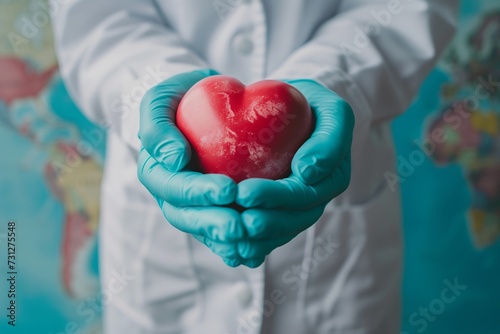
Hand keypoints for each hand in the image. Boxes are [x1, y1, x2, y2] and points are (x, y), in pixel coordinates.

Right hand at [137, 69, 245, 266]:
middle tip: (240, 227)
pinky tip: (256, 253)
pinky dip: (236, 245)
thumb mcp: (161, 100)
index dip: (198, 193)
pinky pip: (221, 234)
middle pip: (187, 217)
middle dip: (213, 224)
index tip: (228, 190)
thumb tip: (174, 160)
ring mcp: (192, 205)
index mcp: (156, 171)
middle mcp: (172, 194)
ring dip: (226, 241)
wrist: (199, 105)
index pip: (173, 187)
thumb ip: (158, 127)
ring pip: (204, 231)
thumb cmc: (179, 99)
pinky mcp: (212, 209)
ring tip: (251, 242)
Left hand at [235, 79, 354, 266]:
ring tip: (230, 238)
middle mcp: (317, 198)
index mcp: (332, 177)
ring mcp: (300, 207)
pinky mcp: (282, 210)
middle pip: (292, 219)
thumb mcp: (333, 112)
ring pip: (280, 232)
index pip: (303, 193)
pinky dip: (252, 245)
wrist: (296, 109)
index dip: (274, 197)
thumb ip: (329, 140)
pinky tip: (230, 250)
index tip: (244, 193)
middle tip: (234, 220)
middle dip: (263, 223)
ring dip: (257, 239)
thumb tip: (306, 173)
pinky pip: (270, 235)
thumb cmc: (313, 106)